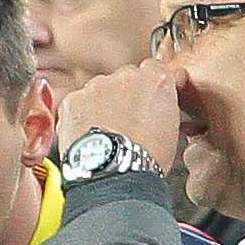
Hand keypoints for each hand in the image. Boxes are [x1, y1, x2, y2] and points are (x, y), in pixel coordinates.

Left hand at [53, 60, 193, 167]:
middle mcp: (126, 76)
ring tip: (106, 134)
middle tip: (126, 123)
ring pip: (99, 89)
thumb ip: (164, 104)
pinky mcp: (73, 99)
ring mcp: (97, 86)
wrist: (115, 175)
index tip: (146, 101)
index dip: (148, 87)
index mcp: (155, 80)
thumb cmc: (146, 158)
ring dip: (101, 105)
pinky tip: (89, 136)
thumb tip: (159, 101)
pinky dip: (81, 117)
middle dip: (124, 95)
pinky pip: (78, 103)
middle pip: (124, 78)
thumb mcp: (171, 129)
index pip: (154, 69)